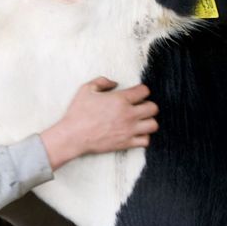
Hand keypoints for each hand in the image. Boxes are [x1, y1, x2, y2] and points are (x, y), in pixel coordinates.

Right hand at [40, 77, 158, 169]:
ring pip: (153, 125)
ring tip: (139, 121)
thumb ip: (102, 82)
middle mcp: (128, 114)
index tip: (136, 93)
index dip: (141, 90)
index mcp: (120, 99)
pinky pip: (146, 141)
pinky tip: (134, 133)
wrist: (73, 136)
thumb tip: (114, 83)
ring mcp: (128, 130)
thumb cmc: (78, 113)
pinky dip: (143, 137)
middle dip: (148, 105)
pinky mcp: (126, 143)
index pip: (144, 91)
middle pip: (153, 108)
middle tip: (139, 107)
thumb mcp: (86, 89)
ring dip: (148, 121)